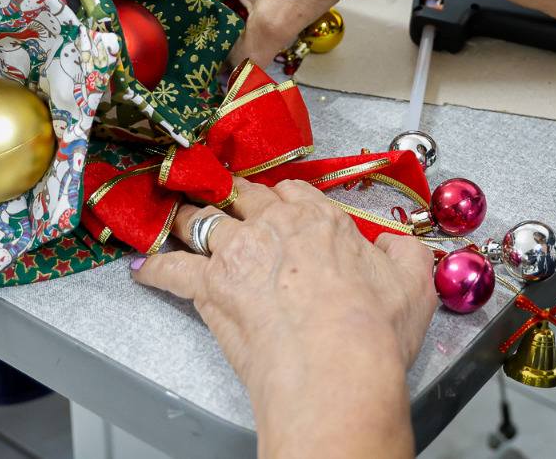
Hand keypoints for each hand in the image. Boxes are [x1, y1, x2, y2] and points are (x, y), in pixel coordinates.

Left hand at [134, 177, 436, 457]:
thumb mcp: (412, 283)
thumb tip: (396, 245)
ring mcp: (237, 252)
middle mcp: (274, 225)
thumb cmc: (371, 330)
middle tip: (216, 191)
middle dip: (227, 193)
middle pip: (241, 195)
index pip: (291, 190)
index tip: (275, 200)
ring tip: (174, 218)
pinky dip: (155, 268)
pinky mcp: (209, 286)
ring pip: (201, 221)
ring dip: (186, 219)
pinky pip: (172, 269)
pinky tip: (144, 269)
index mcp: (320, 218)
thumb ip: (403, 253)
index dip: (280, 195)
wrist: (334, 365)